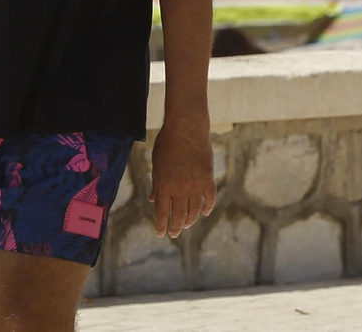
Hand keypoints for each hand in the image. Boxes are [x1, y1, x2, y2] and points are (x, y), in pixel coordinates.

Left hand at [149, 119, 215, 238]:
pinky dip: (207, 207)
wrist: (186, 128)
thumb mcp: (156, 164)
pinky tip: (204, 212)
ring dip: (190, 220)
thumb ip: (156, 184)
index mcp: (164, 185)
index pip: (162, 213)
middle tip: (174, 233)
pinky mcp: (208, 178)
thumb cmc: (167, 144)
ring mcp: (195, 184)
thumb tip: (152, 200)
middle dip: (175, 227)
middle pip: (178, 215)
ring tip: (187, 224)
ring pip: (194, 210)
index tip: (160, 234)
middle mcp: (180, 189)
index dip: (161, 226)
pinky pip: (209, 198)